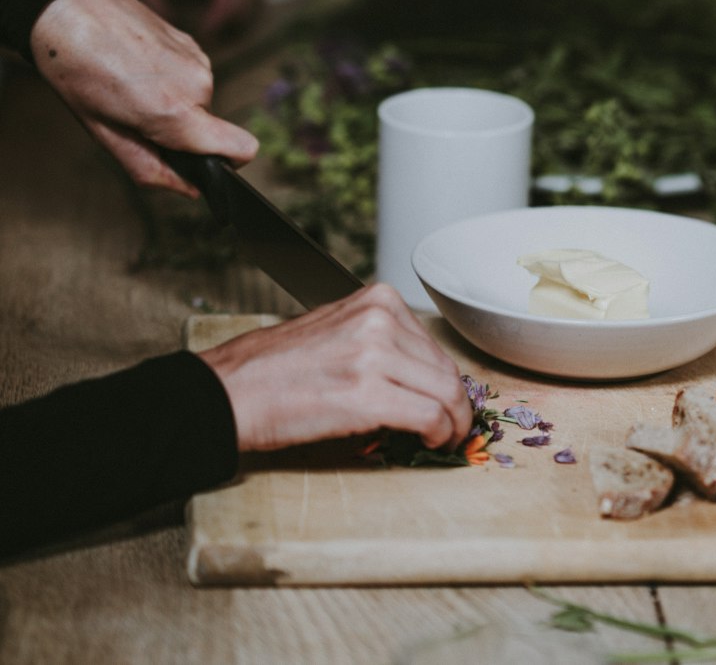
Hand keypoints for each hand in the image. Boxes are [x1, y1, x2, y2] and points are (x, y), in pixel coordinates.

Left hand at [30, 0, 257, 195]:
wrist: (70, 6)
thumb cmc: (77, 69)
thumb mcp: (104, 133)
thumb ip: (150, 169)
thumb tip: (188, 189)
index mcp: (175, 113)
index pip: (242, 149)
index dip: (228, 163)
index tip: (200, 161)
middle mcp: (198, 86)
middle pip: (211, 129)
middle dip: (180, 132)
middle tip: (136, 117)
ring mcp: (200, 61)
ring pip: (201, 102)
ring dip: (174, 103)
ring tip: (133, 87)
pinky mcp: (195, 44)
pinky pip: (194, 78)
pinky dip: (172, 80)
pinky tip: (140, 68)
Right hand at [198, 284, 473, 451]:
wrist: (230, 391)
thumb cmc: (277, 369)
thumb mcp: (340, 331)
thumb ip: (383, 341)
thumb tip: (423, 373)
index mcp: (377, 301)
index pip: (435, 345)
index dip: (446, 381)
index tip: (448, 402)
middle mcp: (380, 320)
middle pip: (447, 369)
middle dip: (457, 405)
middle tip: (454, 428)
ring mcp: (374, 355)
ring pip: (446, 394)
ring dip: (453, 423)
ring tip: (444, 439)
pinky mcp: (368, 395)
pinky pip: (430, 417)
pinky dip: (440, 435)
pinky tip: (431, 443)